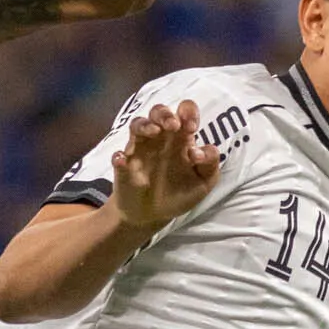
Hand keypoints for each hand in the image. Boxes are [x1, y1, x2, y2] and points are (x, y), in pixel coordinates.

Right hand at [108, 100, 219, 232]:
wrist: (153, 216)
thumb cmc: (180, 192)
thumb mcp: (204, 181)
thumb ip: (210, 164)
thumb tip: (200, 151)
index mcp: (181, 138)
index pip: (184, 113)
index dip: (188, 113)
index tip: (191, 127)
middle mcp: (160, 139)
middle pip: (158, 112)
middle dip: (165, 114)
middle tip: (173, 126)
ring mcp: (140, 149)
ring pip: (137, 125)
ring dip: (144, 125)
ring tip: (154, 131)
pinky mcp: (124, 166)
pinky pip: (118, 156)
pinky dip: (119, 157)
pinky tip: (122, 162)